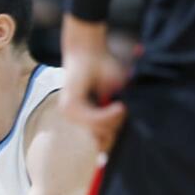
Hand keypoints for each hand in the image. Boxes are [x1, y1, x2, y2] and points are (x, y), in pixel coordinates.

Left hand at [59, 17, 126, 151]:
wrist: (87, 51)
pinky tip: (117, 106)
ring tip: (121, 107)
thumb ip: (118, 112)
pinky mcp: (70, 106)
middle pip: (102, 137)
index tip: (119, 143)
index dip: (110, 143)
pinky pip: (91, 119)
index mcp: (86, 116)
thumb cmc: (104, 69)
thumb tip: (121, 131)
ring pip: (98, 129)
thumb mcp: (116, 92)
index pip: (100, 140)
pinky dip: (105, 114)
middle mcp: (75, 117)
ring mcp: (70, 113)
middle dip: (116, 126)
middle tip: (124, 110)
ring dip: (113, 119)